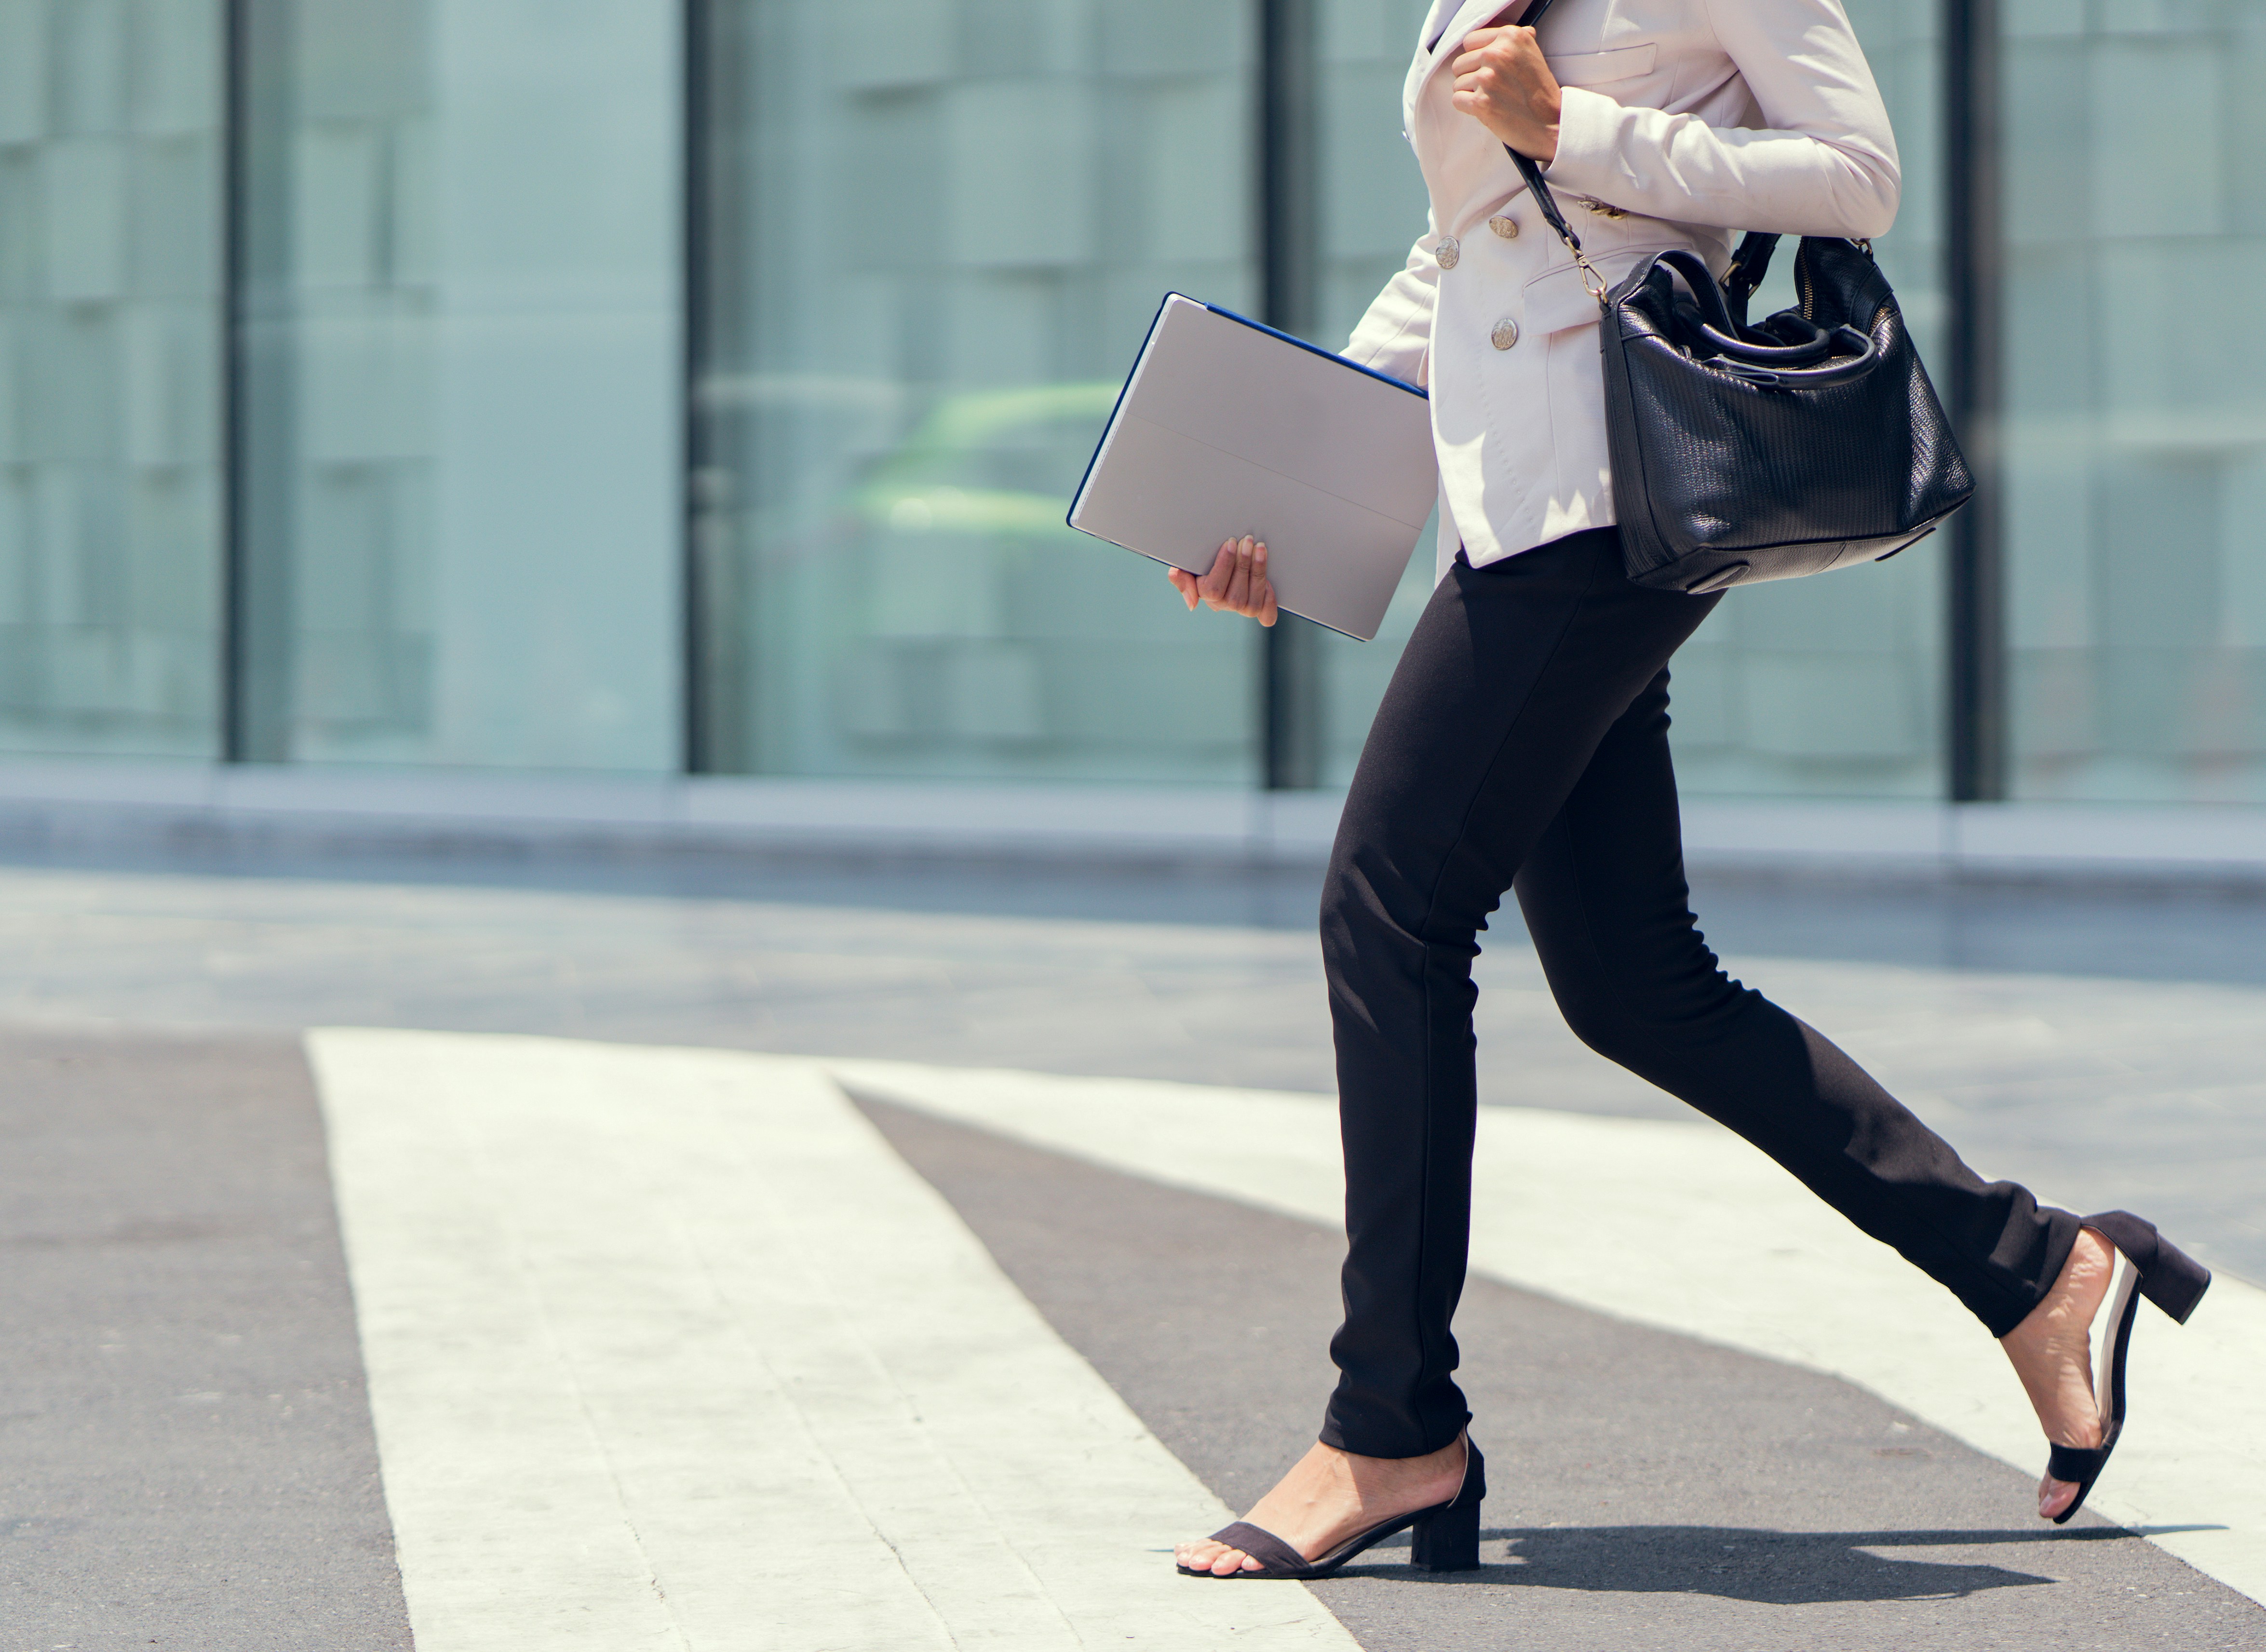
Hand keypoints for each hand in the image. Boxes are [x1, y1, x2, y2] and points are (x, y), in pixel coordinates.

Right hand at [1167, 536, 1278, 626]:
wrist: (1219, 556)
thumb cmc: (1202, 558)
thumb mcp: (1185, 564)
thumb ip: (1180, 578)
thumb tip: (1192, 603)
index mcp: (1204, 594)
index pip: (1213, 590)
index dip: (1224, 566)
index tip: (1230, 543)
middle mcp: (1223, 605)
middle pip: (1235, 596)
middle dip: (1243, 565)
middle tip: (1247, 541)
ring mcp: (1241, 608)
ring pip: (1252, 603)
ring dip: (1258, 574)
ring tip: (1260, 549)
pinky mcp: (1258, 608)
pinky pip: (1266, 616)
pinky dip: (1270, 602)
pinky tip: (1269, 581)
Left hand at [1450, 25, 1561, 162]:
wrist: (1551, 123)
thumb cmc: (1540, 91)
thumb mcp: (1532, 54)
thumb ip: (1512, 42)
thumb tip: (1500, 33)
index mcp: (1510, 37)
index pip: (1470, 41)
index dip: (1476, 57)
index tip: (1489, 68)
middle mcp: (1497, 53)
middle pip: (1460, 63)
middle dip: (1471, 77)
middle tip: (1493, 88)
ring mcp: (1488, 78)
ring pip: (1458, 83)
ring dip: (1471, 93)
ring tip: (1493, 99)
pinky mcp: (1480, 102)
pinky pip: (1457, 100)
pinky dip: (1468, 108)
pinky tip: (1486, 109)